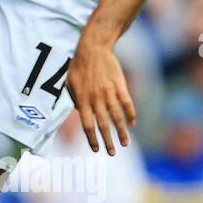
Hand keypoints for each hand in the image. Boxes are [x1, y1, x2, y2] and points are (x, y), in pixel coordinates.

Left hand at [67, 37, 136, 155]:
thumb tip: (82, 114)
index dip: (92, 139)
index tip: (96, 149)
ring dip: (122, 132)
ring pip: (117, 116)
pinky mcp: (120, 85)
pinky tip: (133, 123)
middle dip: (108, 141)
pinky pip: (127, 103)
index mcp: (83, 100)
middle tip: (113, 153)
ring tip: (125, 143)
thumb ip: (75, 100)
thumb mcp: (70, 83)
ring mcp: (109, 92)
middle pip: (103, 125)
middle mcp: (96, 99)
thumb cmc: (79, 66)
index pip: (88, 125)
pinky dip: (130, 114)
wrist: (93, 48)